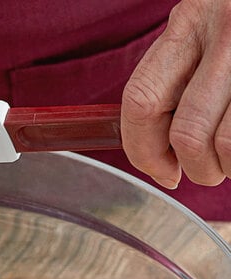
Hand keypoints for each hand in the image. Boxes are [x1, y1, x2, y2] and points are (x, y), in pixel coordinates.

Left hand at [121, 0, 230, 190]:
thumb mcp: (205, 34)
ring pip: (225, 144)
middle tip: (208, 168)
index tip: (163, 171)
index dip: (144, 151)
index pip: (140, 101)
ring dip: (227, 166)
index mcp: (188, 25)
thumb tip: (159, 161)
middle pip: (186, 134)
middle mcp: (225, 33)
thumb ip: (175, 83)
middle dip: (196, 167)